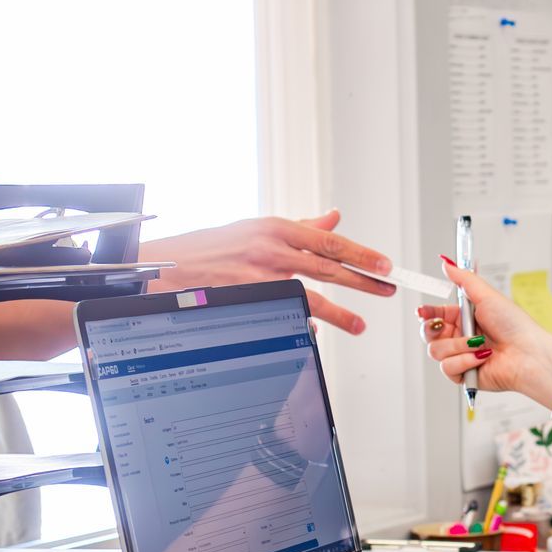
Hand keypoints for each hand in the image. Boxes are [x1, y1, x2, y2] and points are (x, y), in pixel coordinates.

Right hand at [141, 210, 394, 333]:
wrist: (164, 267)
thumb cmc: (211, 247)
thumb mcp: (256, 228)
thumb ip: (300, 228)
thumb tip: (334, 218)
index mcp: (276, 228)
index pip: (329, 241)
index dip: (361, 254)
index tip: (384, 265)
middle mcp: (269, 251)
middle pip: (328, 267)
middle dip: (363, 281)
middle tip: (387, 288)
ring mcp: (257, 279)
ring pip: (310, 297)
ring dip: (339, 313)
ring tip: (360, 324)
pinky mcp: (245, 302)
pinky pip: (283, 317)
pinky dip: (301, 325)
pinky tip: (313, 333)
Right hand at [419, 258, 551, 406]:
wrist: (528, 354)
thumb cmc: (514, 325)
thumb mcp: (487, 296)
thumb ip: (464, 279)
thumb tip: (447, 263)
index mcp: (466, 318)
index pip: (437, 314)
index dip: (427, 313)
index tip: (422, 311)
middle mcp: (461, 337)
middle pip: (429, 334)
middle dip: (432, 329)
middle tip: (444, 326)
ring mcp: (462, 356)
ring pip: (436, 351)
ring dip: (458, 346)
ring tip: (479, 343)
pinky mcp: (464, 375)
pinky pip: (447, 368)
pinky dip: (464, 361)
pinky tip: (481, 358)